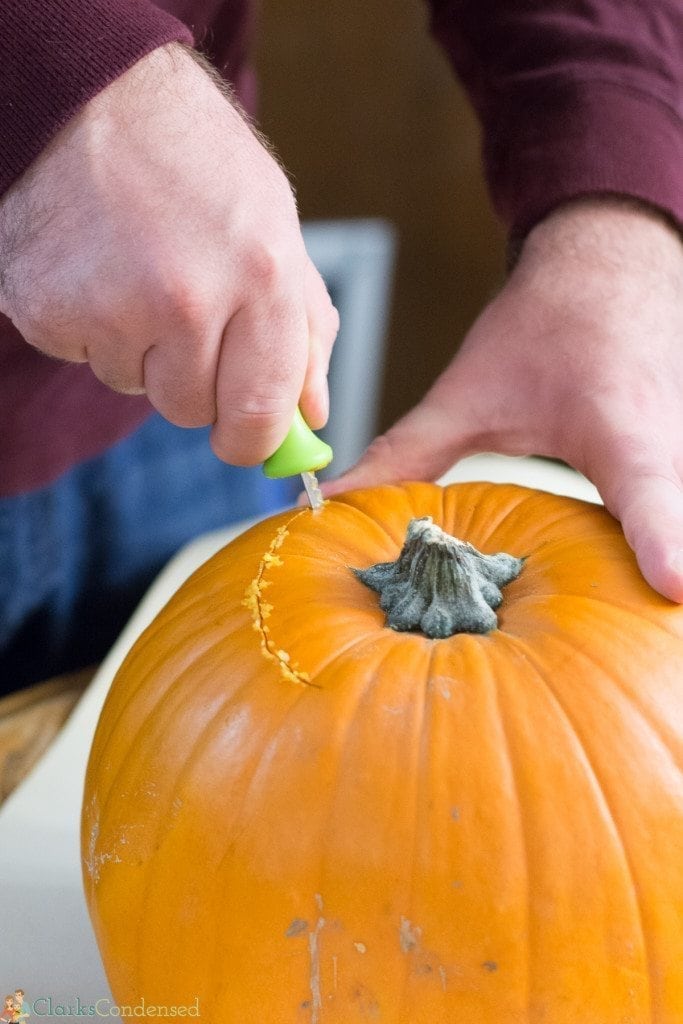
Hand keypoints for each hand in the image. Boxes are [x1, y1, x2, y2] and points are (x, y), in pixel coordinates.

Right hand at [0, 44, 337, 463]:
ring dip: (140, 350)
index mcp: (259, 276)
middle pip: (192, 411)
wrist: (89, 95)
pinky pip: (84, 359)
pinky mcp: (48, 311)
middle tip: (186, 313)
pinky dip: (92, 328)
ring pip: (135, 387)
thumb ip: (303, 327)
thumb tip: (312, 413)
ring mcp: (110, 309)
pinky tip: (99, 268)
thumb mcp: (276, 225)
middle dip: (195, 380)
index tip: (244, 435)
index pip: (258, 415)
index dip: (251, 438)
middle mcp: (186, 299)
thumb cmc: (195, 160)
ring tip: (137, 271)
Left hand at [327, 199, 682, 601]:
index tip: (674, 586)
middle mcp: (670, 455)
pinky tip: (627, 600)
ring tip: (636, 635)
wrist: (610, 274)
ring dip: (644, 586)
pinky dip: (643, 563)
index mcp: (619, 430)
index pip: (648, 496)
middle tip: (647, 639)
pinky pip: (666, 533)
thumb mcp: (470, 392)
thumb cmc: (546, 326)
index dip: (663, 543)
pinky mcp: (680, 481)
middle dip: (648, 595)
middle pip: (673, 538)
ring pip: (677, 537)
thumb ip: (409, 454)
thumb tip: (336, 505)